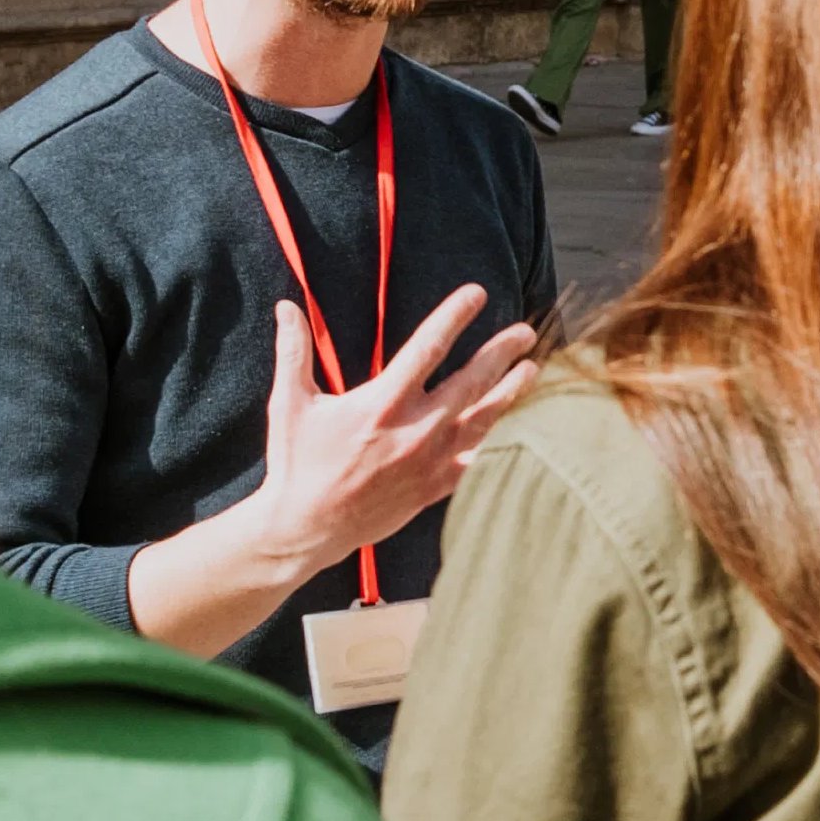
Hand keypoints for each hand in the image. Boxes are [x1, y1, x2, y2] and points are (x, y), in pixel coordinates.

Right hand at [237, 284, 541, 591]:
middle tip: (524, 332)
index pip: (428, 348)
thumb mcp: (290, 403)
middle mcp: (414, 430)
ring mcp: (429, 461)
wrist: (306, 527)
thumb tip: (286, 305)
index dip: (455, 316)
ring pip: (483, 421)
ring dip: (511, 393)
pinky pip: (478, 462)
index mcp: (382, 403)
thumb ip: (293, 351)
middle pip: (470, 382)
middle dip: (500, 353)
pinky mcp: (435, 488)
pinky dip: (502, 443)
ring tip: (533, 370)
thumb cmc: (297, 463)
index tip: (477, 293)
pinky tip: (521, 428)